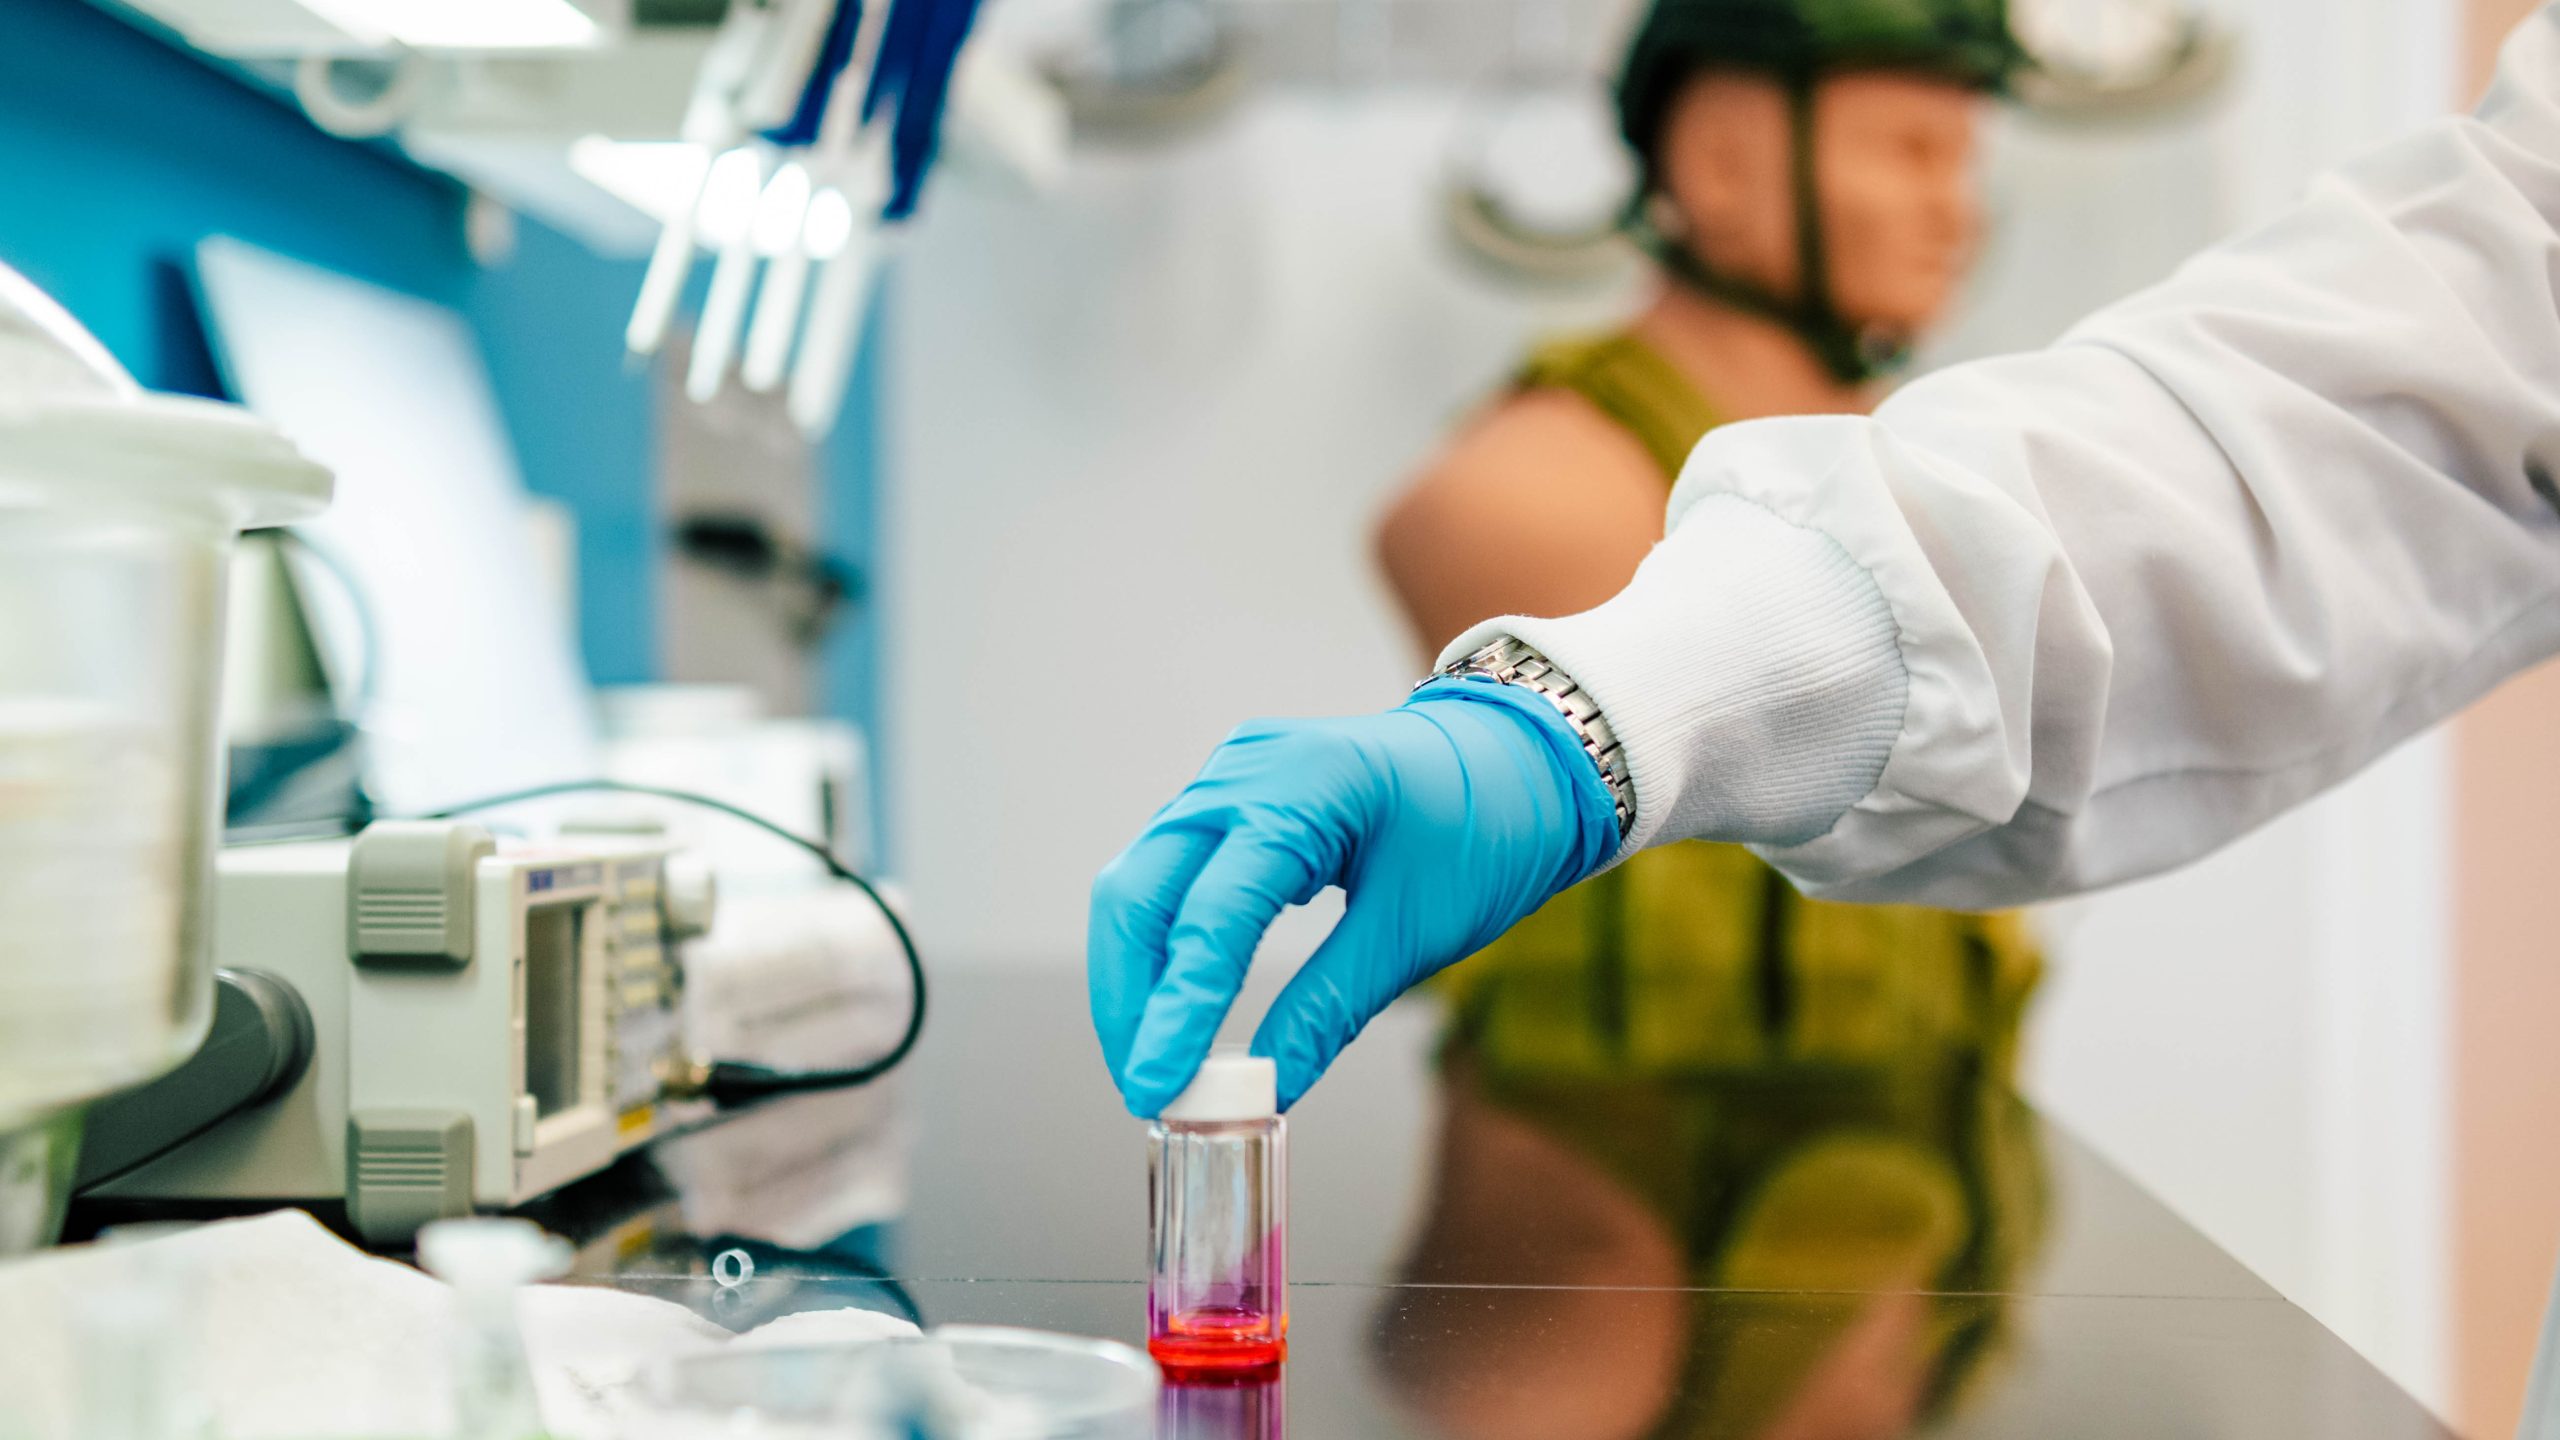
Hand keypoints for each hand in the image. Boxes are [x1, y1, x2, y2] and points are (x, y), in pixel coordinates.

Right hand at [1087, 677, 1619, 1114]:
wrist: (1514, 760)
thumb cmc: (1485, 828)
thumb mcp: (1415, 931)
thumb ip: (1329, 1007)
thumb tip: (1265, 1089)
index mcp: (1305, 787)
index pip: (1211, 913)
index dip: (1176, 1010)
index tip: (1159, 1088)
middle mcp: (1245, 769)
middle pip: (1140, 892)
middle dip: (1128, 998)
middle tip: (1146, 1088)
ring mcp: (1229, 775)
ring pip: (1141, 883)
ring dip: (1137, 976)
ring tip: (1155, 1059)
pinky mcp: (1228, 795)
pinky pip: (1169, 872)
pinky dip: (1164, 943)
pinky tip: (1175, 1003)